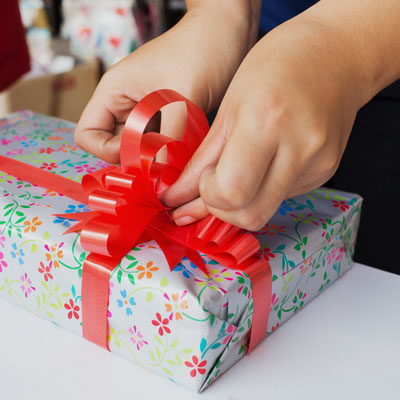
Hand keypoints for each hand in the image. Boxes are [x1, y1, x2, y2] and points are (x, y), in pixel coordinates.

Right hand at [74, 2, 258, 163]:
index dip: (107, 151)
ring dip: (156, 157)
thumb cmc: (201, 51)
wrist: (228, 34)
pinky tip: (189, 148)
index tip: (138, 153)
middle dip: (136, 159)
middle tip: (163, 163)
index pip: (87, 135)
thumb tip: (157, 175)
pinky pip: (160, 144)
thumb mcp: (180, 98)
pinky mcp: (167, 119)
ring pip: (139, 148)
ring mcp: (146, 112)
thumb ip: (165, 139)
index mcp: (114, 92)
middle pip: (114, 146)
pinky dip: (171, 152)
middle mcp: (126, 104)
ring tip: (180, 153)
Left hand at [162, 15, 369, 229]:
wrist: (336, 53)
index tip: (204, 177)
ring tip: (235, 174)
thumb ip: (202, 158)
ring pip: (266, 212)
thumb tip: (176, 196)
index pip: (231, 192)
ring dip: (241, 203)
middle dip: (222, 210)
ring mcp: (318, 164)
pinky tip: (263, 165)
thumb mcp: (229, 106)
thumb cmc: (274, 68)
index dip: (208, 194)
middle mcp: (299, 148)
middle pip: (250, 216)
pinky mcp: (327, 172)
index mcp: (265, 122)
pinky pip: (282, 198)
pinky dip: (263, 190)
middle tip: (212, 186)